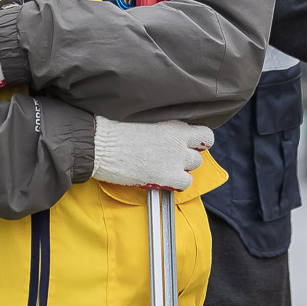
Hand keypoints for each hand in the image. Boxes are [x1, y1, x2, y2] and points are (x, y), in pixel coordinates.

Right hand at [92, 117, 212, 188]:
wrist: (102, 144)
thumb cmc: (116, 131)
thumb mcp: (145, 122)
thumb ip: (163, 129)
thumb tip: (166, 136)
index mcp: (174, 126)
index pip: (204, 134)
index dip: (198, 142)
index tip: (188, 145)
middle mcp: (179, 142)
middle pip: (199, 154)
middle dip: (188, 157)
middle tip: (172, 159)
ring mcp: (175, 159)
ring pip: (194, 167)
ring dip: (182, 169)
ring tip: (164, 168)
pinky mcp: (167, 176)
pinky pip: (185, 183)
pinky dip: (176, 183)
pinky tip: (163, 179)